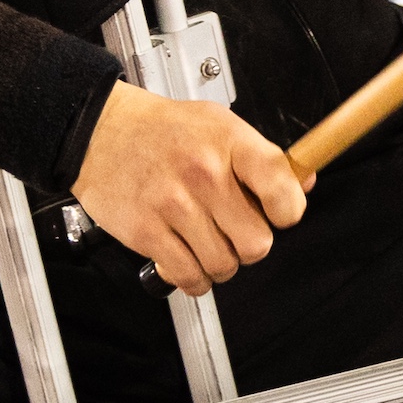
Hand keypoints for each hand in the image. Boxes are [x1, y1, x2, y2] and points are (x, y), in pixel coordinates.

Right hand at [75, 83, 307, 294]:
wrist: (100, 131)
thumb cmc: (161, 130)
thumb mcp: (218, 124)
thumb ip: (262, 156)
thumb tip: (303, 182)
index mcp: (228, 142)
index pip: (281, 186)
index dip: (289, 211)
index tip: (280, 215)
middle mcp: (204, 173)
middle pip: (257, 243)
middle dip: (249, 245)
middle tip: (234, 232)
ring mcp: (175, 204)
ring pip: (224, 265)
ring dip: (219, 263)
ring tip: (205, 241)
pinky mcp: (147, 232)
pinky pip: (188, 277)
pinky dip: (192, 278)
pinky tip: (186, 257)